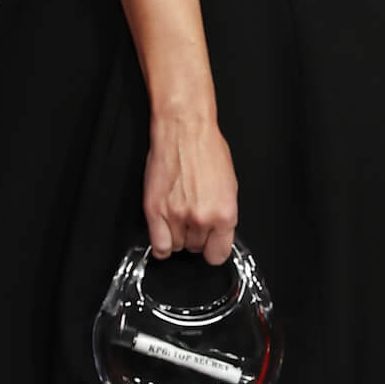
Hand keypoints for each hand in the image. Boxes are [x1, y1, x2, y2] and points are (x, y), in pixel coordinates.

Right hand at [144, 111, 238, 264]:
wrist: (184, 129)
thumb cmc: (207, 148)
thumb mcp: (230, 184)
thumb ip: (223, 213)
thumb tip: (218, 232)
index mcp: (225, 213)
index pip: (219, 254)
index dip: (213, 249)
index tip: (210, 244)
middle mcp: (202, 218)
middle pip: (196, 248)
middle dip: (196, 235)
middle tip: (193, 217)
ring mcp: (176, 216)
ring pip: (177, 247)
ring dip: (178, 236)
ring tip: (179, 216)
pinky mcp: (155, 211)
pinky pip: (158, 246)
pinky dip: (162, 243)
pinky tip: (165, 230)